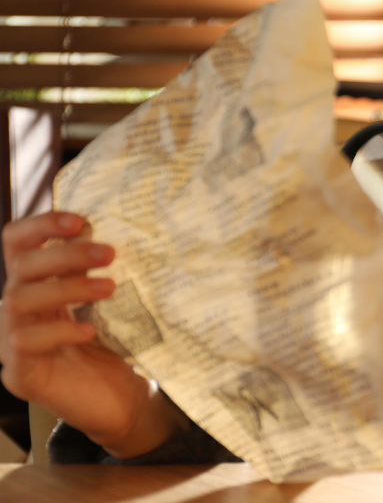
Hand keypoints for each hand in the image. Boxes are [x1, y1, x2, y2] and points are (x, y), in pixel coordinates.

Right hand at [0, 212, 186, 457]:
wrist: (125, 402)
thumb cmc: (117, 347)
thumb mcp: (113, 302)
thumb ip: (105, 270)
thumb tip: (128, 227)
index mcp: (37, 286)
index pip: (17, 243)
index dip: (41, 225)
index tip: (81, 220)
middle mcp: (18, 311)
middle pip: (20, 268)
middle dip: (64, 255)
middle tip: (109, 253)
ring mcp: (13, 344)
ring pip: (17, 301)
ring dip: (66, 287)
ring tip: (109, 287)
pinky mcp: (20, 375)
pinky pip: (23, 344)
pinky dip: (57, 331)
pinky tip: (89, 330)